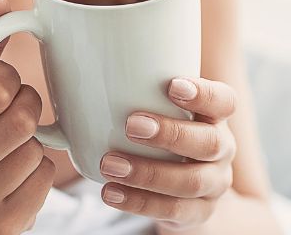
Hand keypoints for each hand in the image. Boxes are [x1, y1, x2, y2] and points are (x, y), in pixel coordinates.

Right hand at [0, 0, 55, 234]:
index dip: (5, 79)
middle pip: (23, 116)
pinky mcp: (2, 229)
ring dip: (33, 143)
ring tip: (7, 149)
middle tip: (8, 115)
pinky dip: (38, 173)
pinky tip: (14, 175)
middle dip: (25, 106)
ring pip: (38, 150)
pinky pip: (46, 181)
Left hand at [98, 76, 236, 228]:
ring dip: (148, 172)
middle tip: (131, 125)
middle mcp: (222, 149)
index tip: (172, 84)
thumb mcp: (160, 109)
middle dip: (170, 133)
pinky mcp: (198, 213)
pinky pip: (174, 211)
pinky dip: (140, 202)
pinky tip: (111, 192)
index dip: (203, 93)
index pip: (223, 101)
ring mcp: (214, 184)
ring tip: (110, 164)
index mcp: (215, 117)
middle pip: (209, 142)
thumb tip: (66, 76)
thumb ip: (133, 91)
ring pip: (191, 181)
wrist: (188, 189)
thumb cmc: (164, 132)